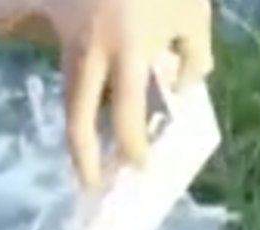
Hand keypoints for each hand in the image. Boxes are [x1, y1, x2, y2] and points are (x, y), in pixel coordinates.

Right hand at [45, 0, 213, 185]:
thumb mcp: (192, 10)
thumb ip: (194, 53)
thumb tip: (183, 88)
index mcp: (127, 51)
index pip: (125, 116)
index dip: (132, 146)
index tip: (139, 166)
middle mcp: (92, 55)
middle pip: (76, 116)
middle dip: (82, 155)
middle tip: (90, 182)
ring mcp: (73, 42)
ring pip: (71, 95)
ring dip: (79, 127)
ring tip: (87, 153)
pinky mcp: (65, 30)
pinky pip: (74, 71)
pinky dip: (85, 91)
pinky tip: (92, 104)